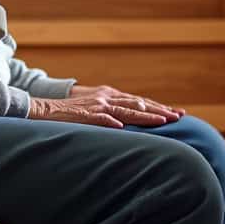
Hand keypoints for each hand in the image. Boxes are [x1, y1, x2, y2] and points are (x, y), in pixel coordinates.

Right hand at [25, 84, 184, 128]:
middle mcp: (107, 98)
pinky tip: (121, 126)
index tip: (176, 113)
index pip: (140, 102)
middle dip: (160, 110)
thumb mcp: (95, 109)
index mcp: (110, 96)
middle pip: (138, 104)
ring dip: (144, 115)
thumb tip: (128, 123)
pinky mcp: (84, 114)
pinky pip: (100, 118)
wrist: (45, 109)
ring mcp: (97, 106)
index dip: (158, 107)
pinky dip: (111, 121)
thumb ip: (111, 113)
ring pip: (125, 109)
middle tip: (179, 116)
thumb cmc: (71, 113)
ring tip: (161, 120)